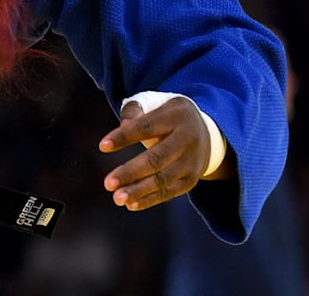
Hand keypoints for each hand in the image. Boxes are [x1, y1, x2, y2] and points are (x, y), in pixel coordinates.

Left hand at [98, 97, 225, 210]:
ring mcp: (192, 161)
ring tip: (117, 197)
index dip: (124, 137)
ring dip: (139, 190)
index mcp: (176, 115)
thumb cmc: (166, 116)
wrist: (206, 131)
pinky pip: (170, 191)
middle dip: (131, 172)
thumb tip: (123, 124)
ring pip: (163, 178)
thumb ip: (134, 111)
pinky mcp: (191, 179)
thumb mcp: (154, 103)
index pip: (147, 126)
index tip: (102, 146)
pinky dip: (150, 199)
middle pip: (157, 158)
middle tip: (107, 183)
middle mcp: (188, 138)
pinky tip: (131, 204)